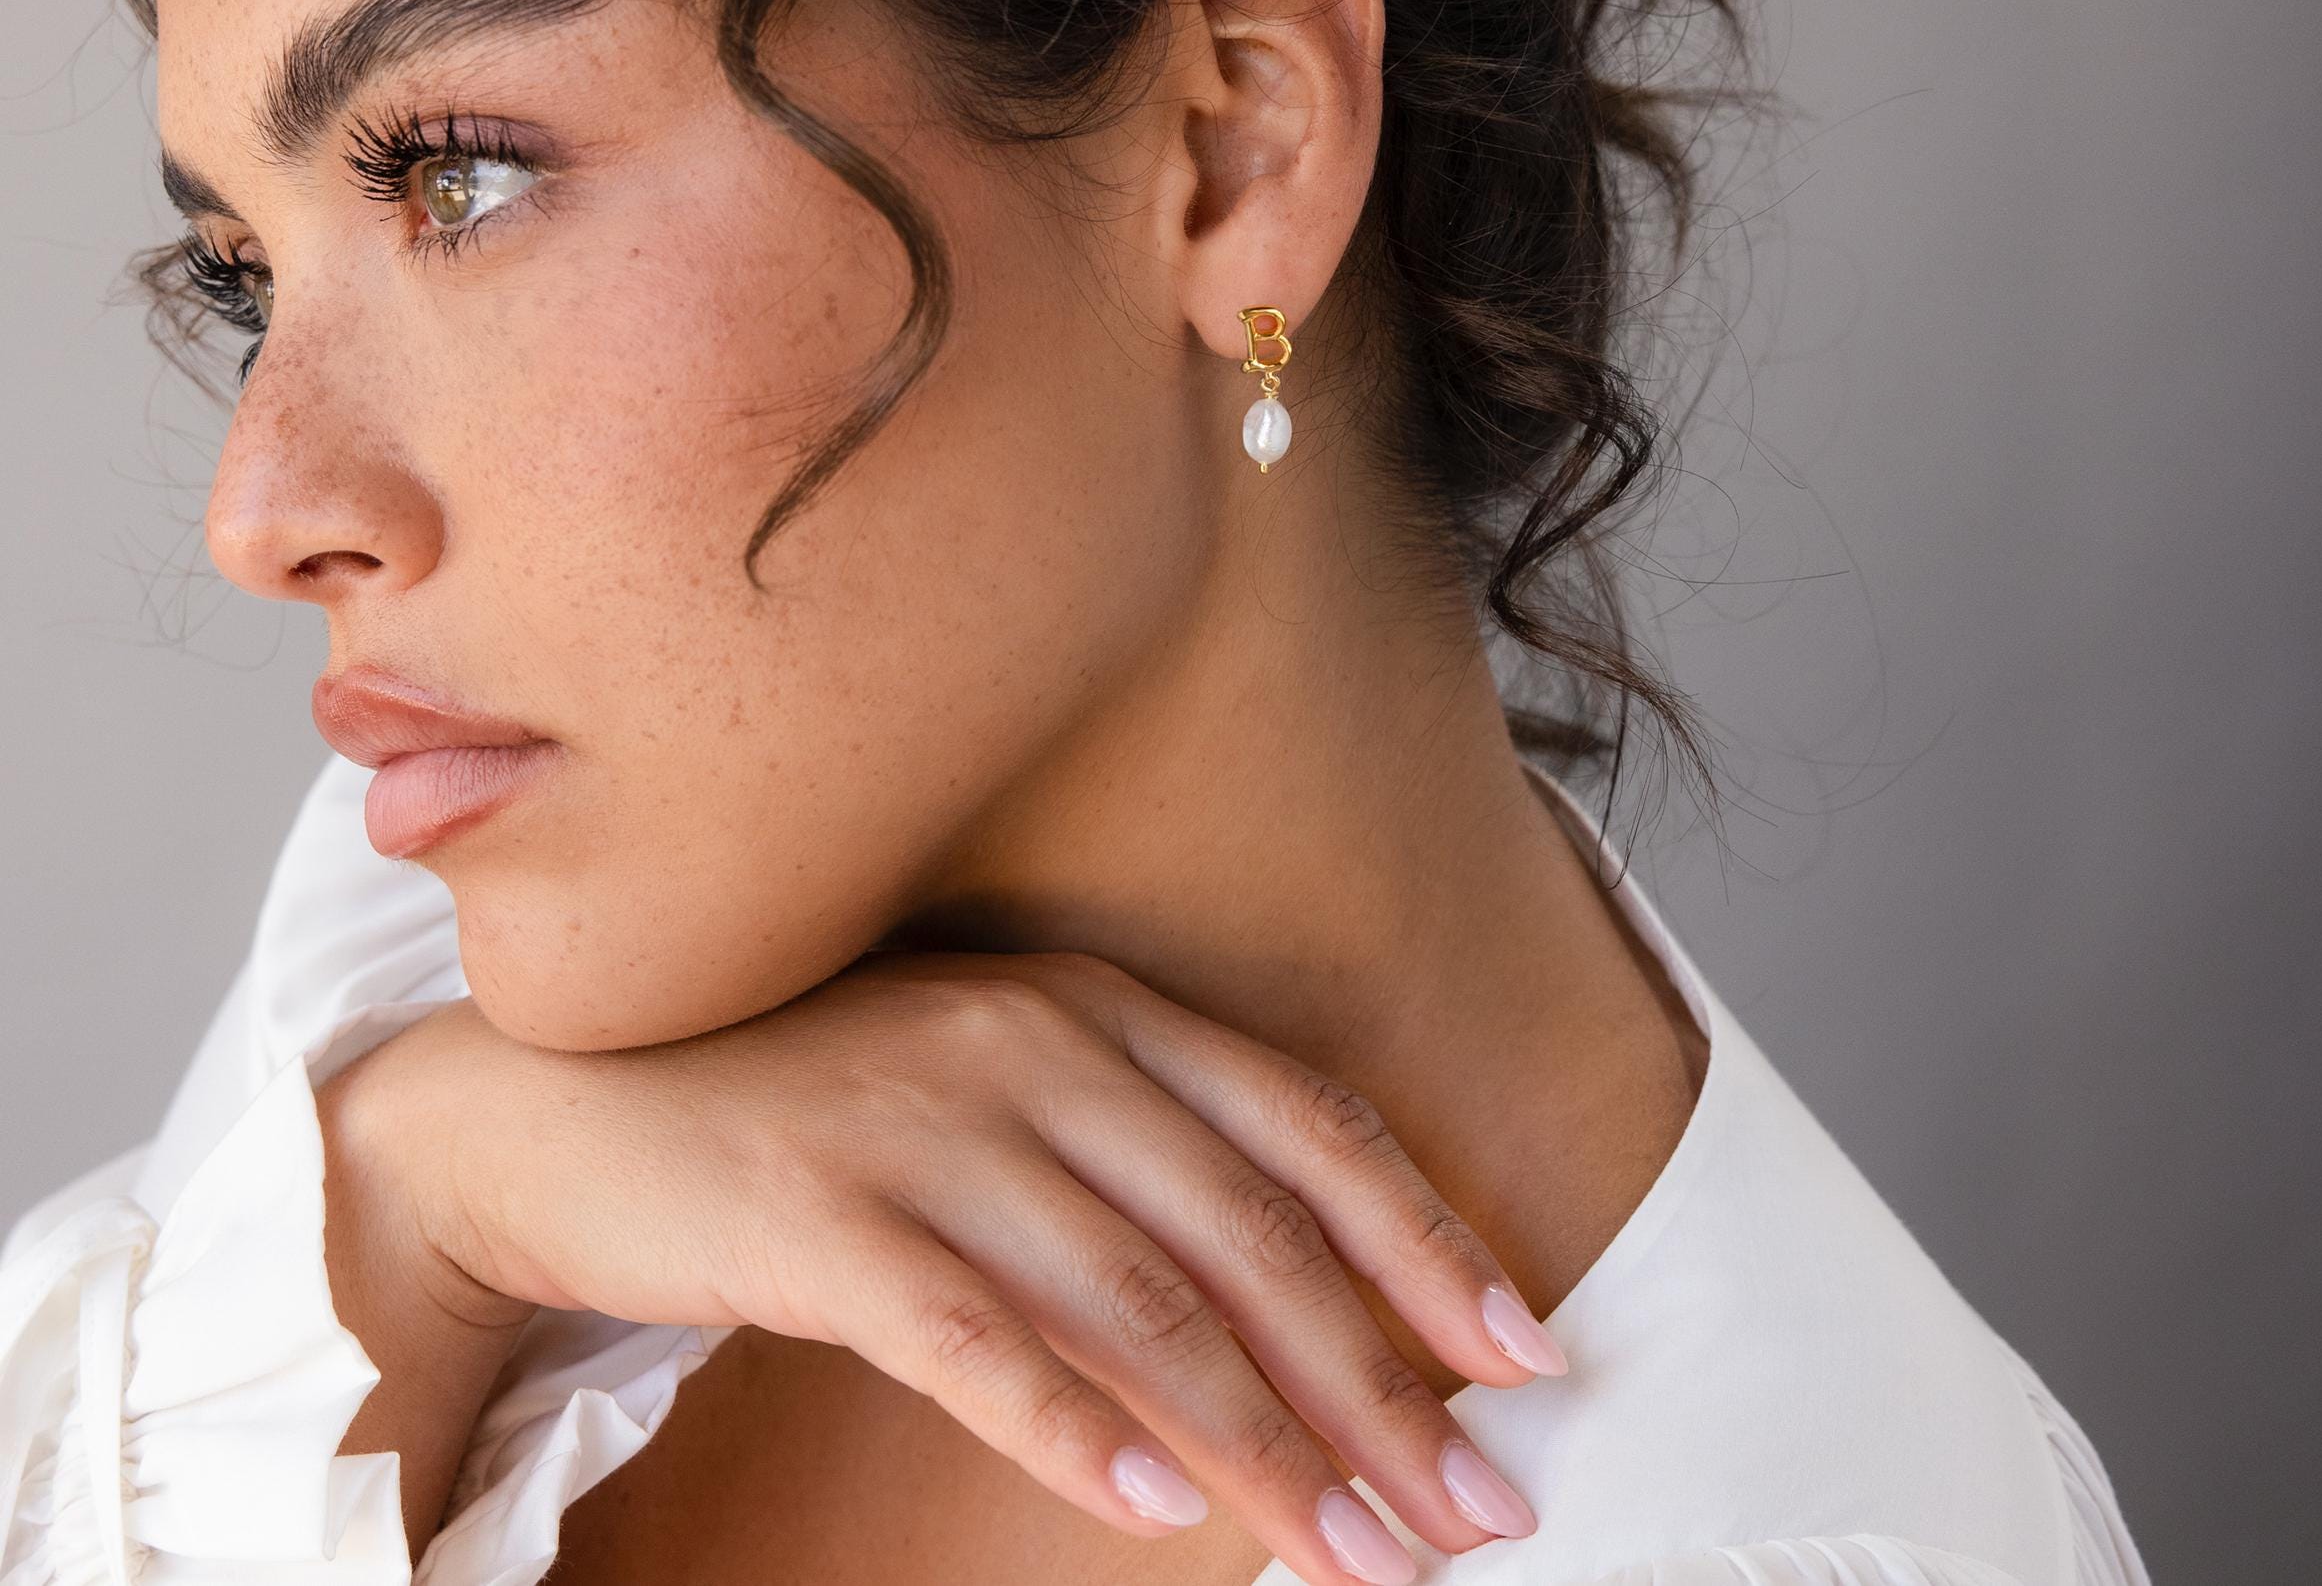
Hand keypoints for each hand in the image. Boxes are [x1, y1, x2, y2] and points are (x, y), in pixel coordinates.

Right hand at [326, 949, 1558, 1583]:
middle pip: (1251, 1229)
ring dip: (1264, 1441)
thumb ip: (1137, 1169)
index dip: (1425, 1244)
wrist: (578, 1108)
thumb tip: (1302, 1320)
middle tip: (1470, 1510)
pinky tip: (1145, 1515)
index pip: (1307, 1127)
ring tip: (1354, 1551)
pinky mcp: (821, 1214)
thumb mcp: (999, 1094)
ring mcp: (929, 1123)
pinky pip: (973, 1337)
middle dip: (1378, 1380)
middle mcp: (1036, 1044)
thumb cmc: (820, 1112)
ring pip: (1142, 1299)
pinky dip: (1069, 1429)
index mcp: (1098, 1007)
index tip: (1524, 1359)